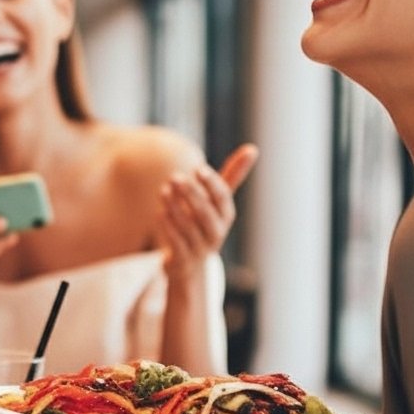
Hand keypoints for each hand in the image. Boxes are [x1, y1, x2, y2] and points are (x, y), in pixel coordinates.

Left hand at [159, 143, 258, 278]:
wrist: (191, 264)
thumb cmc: (205, 223)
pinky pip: (177, 244)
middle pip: (206, 213)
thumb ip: (232, 176)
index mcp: (225, 216)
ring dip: (175, 208)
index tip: (198, 169)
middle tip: (175, 177)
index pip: (222, 198)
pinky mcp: (184, 260)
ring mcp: (200, 248)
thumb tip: (253, 148)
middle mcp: (216, 233)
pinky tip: (159, 212)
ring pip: (189, 228)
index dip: (211, 184)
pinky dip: (169, 228)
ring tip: (163, 190)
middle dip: (191, 194)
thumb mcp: (217, 202)